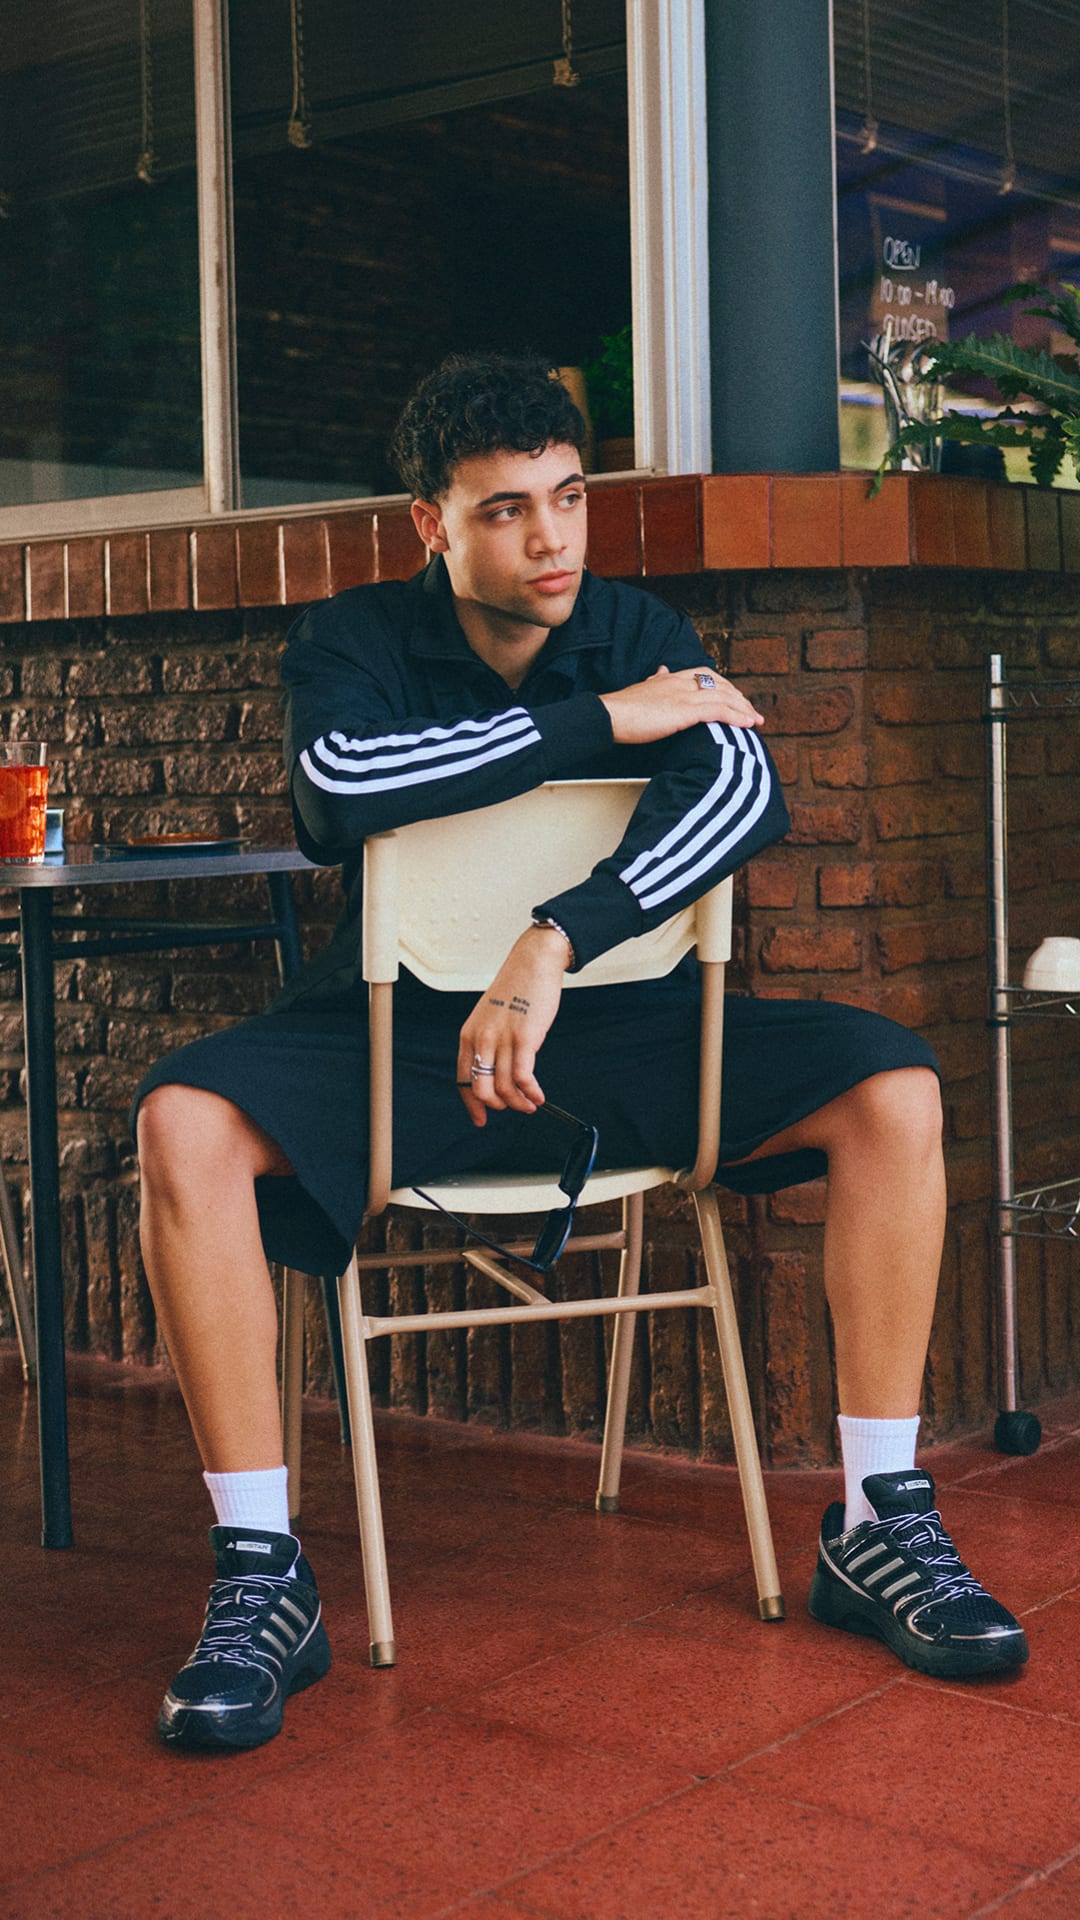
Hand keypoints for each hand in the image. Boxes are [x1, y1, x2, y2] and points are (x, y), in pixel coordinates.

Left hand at [457, 926, 569, 1125]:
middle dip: (498, 1107)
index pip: (463, 1081)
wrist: (532, 963)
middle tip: (513, 1108)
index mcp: (469, 1035)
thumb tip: (497, 1073)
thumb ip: (489, 1043)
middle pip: (481, 1090)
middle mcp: (481, 1039)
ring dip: (519, 1104)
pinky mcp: (524, 1038)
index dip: (472, 1105)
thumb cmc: (515, 989)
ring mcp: (501, 1040)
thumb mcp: (489, 1017)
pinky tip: (539, 1096)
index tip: (481, 1119)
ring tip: (531, 1105)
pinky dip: (532, 1093)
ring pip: (504, 1088)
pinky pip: (524, 1078)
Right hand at [600, 664, 763, 744]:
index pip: (705, 675)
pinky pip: (719, 710)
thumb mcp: (642, 689)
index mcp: (670, 677)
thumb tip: (661, 670)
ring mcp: (684, 695)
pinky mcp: (685, 710)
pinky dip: (737, 716)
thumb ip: (655, 680)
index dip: (723, 686)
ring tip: (756, 720)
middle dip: (739, 698)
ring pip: (724, 697)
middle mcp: (681, 682)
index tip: (734, 697)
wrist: (609, 715)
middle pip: (720, 685)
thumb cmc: (620, 709)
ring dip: (744, 708)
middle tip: (752, 711)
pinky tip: (748, 724)